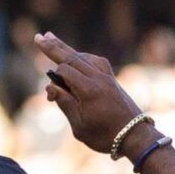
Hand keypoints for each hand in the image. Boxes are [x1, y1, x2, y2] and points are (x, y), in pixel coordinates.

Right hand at [37, 32, 152, 155]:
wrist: (136, 137)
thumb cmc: (106, 136)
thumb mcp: (80, 127)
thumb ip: (65, 105)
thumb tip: (51, 88)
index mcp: (89, 91)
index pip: (65, 71)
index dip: (54, 78)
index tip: (50, 95)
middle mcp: (99, 79)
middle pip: (73, 57)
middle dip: (54, 47)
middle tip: (38, 37)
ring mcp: (107, 77)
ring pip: (84, 57)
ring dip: (67, 49)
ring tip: (51, 38)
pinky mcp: (112, 80)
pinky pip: (96, 61)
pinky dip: (83, 56)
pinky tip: (77, 56)